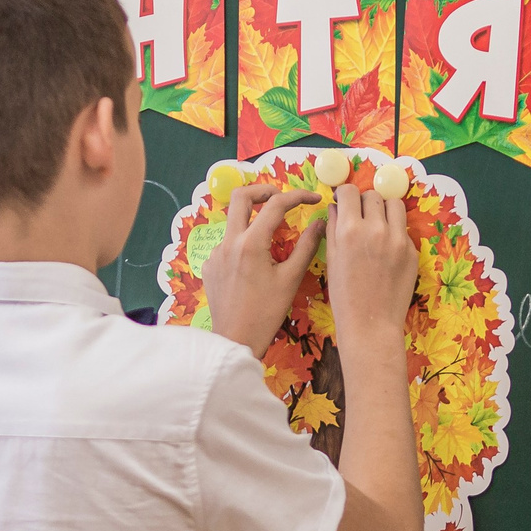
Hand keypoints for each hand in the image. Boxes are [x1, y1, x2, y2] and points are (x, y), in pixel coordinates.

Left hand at [202, 183, 320, 353]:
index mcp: (251, 243)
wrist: (235, 340)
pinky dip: (243, 243)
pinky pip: (227, 244)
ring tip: (272, 237)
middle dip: (264, 190)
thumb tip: (320, 223)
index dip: (299, 196)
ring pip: (233, 221)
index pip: (276, 204)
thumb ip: (306, 246)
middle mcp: (229, 242)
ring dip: (253, 220)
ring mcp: (215, 253)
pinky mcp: (210, 266)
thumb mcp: (291, 279)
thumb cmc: (267, 313)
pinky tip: (255, 264)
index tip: (314, 198)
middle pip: (241, 196)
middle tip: (282, 198)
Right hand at [324, 185, 418, 360]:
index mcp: (351, 230)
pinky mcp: (412, 250)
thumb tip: (337, 206)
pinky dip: (394, 231)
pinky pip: (403, 229)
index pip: (351, 191)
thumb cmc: (344, 295)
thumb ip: (334, 227)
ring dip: (384, 209)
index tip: (345, 200)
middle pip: (373, 195)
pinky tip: (386, 250)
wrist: (371, 324)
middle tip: (360, 216)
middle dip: (364, 202)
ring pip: (394, 205)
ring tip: (377, 224)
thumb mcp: (331, 258)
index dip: (345, 193)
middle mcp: (376, 229)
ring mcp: (398, 239)